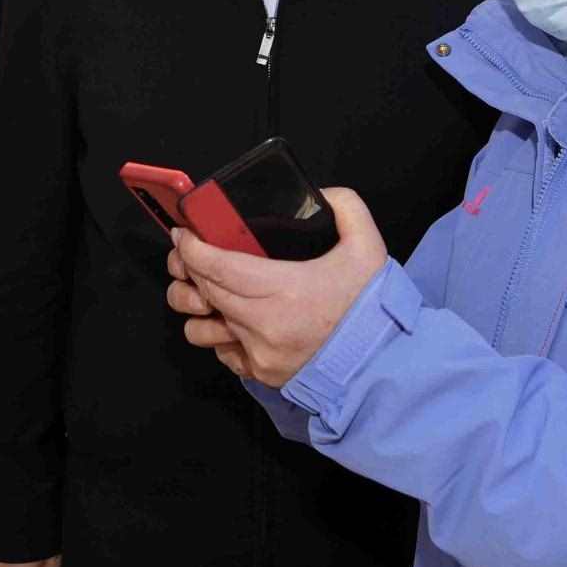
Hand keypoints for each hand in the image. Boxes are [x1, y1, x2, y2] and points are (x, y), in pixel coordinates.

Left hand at [170, 187, 388, 387]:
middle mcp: (263, 325)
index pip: (217, 266)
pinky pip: (221, 352)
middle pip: (204, 291)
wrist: (382, 362)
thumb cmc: (369, 307)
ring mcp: (258, 353)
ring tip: (208, 290)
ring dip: (198, 306)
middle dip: (189, 268)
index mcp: (284, 289)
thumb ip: (345, 206)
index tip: (184, 234)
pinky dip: (221, 333)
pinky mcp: (260, 373)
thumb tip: (318, 194)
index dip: (192, 248)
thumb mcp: (367, 245)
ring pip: (200, 328)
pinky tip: (234, 318)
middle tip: (191, 252)